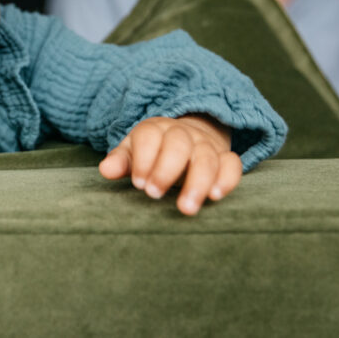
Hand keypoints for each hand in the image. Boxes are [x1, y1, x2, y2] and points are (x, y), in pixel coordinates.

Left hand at [98, 114, 241, 215]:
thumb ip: (120, 161)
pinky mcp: (225, 158)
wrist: (186, 138)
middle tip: (153, 195)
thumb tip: (106, 170)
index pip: (149, 137)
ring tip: (185, 208)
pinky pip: (232, 165)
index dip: (144, 159)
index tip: (139, 184)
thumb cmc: (152, 152)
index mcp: (155, 129)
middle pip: (178, 146)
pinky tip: (216, 196)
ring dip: (197, 183)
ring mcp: (205, 145)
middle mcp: (182, 134)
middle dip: (166, 170)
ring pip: (206, 158)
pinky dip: (227, 179)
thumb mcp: (132, 152)